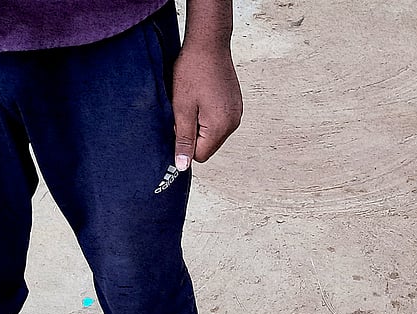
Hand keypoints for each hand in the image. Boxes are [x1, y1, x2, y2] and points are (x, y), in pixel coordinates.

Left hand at [171, 43, 241, 170]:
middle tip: (185, 108)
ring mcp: (237, 113)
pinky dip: (208, 114)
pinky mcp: (236, 104)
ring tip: (194, 99)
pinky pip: (219, 120)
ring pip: (212, 133)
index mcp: (220, 127)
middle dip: (193, 133)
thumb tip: (182, 166)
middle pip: (207, 145)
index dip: (184, 141)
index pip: (199, 155)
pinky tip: (202, 95)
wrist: (209, 43)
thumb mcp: (181, 108)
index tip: (179, 120)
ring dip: (200, 123)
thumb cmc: (192, 72)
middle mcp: (233, 123)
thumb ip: (183, 139)